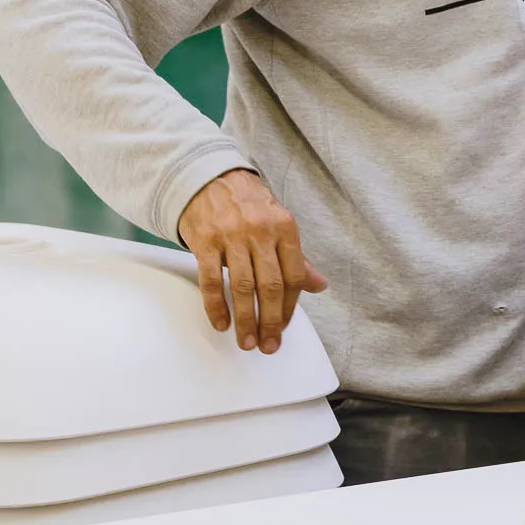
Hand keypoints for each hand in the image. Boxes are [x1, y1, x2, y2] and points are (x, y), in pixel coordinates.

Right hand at [177, 169, 326, 354]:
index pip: (294, 275)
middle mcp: (260, 231)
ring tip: (247, 342)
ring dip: (246, 320)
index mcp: (284, 227)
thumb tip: (319, 285)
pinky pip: (211, 280)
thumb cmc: (248, 205)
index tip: (283, 327)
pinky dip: (216, 306)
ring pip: (242, 287)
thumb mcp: (279, 225)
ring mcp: (231, 236)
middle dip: (271, 321)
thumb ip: (297, 258)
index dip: (290, 307)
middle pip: (270, 285)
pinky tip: (222, 323)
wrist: (209, 179)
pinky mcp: (205, 241)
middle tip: (269, 345)